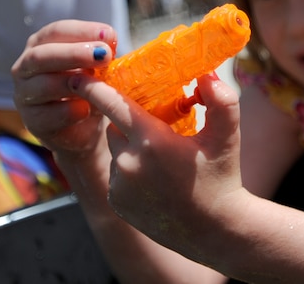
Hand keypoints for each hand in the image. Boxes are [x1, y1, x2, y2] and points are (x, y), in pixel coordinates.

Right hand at [12, 19, 117, 157]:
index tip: (108, 35)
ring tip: (100, 86)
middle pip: (42, 56)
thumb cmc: (90, 85)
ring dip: (75, 84)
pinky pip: (49, 115)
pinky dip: (71, 111)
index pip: (56, 31)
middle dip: (74, 54)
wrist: (85, 127)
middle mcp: (26, 66)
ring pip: (43, 85)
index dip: (82, 31)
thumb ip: (101, 52)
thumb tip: (109, 39)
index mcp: (42, 44)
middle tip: (104, 55)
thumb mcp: (98, 66)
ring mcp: (25, 95)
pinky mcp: (32, 122)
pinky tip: (88, 110)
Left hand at [76, 71, 247, 252]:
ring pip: (115, 150)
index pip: (112, 103)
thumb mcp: (227, 136)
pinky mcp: (117, 203)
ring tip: (161, 159)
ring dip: (129, 146)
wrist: (216, 230)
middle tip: (156, 126)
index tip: (76, 77)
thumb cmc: (222, 177)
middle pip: (115, 126)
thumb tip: (206, 74)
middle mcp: (129, 163)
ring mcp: (120, 186)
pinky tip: (154, 180)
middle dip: (129, 121)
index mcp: (152, 141)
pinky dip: (129, 171)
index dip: (93, 87)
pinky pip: (116, 175)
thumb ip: (221, 99)